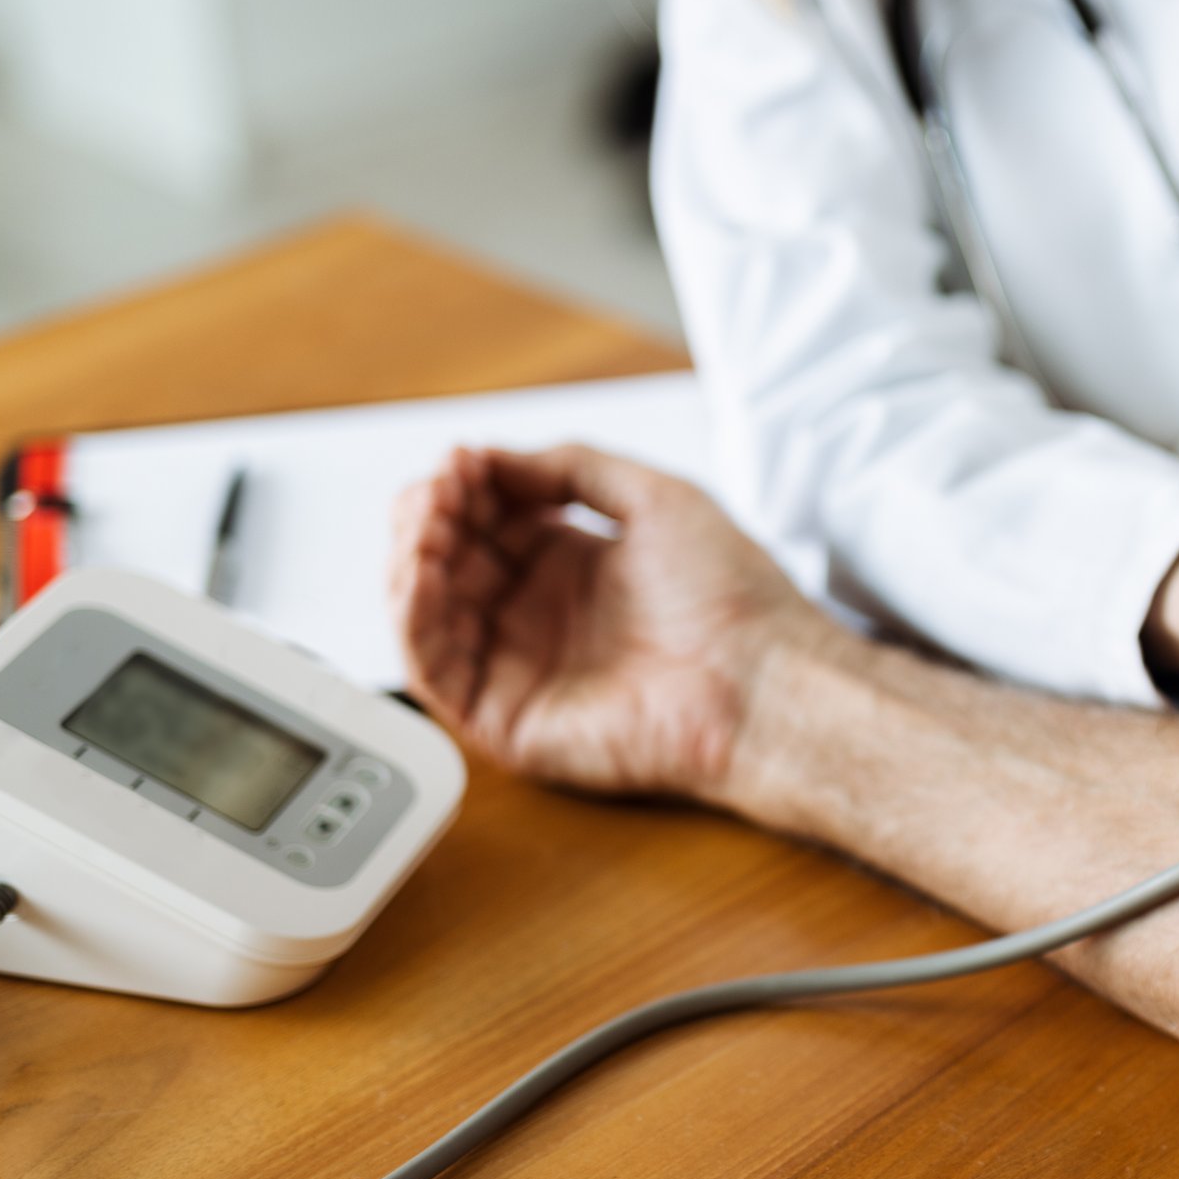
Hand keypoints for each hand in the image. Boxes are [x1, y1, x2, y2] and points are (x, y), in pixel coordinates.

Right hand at [389, 446, 820, 799]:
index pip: (484, 523)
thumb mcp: (654, 498)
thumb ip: (574, 466)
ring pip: (429, 615)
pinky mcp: (510, 723)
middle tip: (439, 490)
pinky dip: (415, 622)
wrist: (765, 678)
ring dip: (413, 563)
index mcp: (572, 567)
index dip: (462, 489)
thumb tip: (492, 456)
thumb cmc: (733, 598)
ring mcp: (520, 670)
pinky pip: (437, 674)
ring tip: (428, 525)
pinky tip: (424, 577)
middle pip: (446, 564)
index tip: (462, 459)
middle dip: (431, 519)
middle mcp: (539, 618)